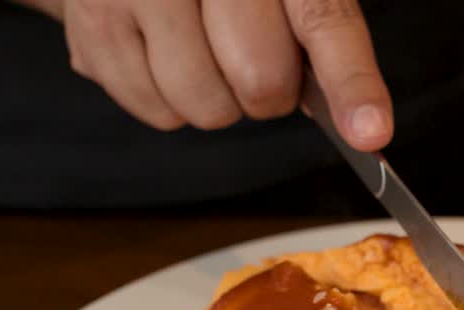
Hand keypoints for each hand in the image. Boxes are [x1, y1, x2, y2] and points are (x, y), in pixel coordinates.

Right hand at [16, 0, 392, 149]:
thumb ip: (322, 41)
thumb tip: (359, 124)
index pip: (323, 21)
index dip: (350, 83)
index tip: (371, 134)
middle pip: (261, 81)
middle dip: (267, 91)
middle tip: (250, 55)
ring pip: (205, 106)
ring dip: (215, 100)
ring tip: (199, 48)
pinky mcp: (93, 22)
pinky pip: (155, 111)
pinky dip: (166, 99)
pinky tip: (160, 51)